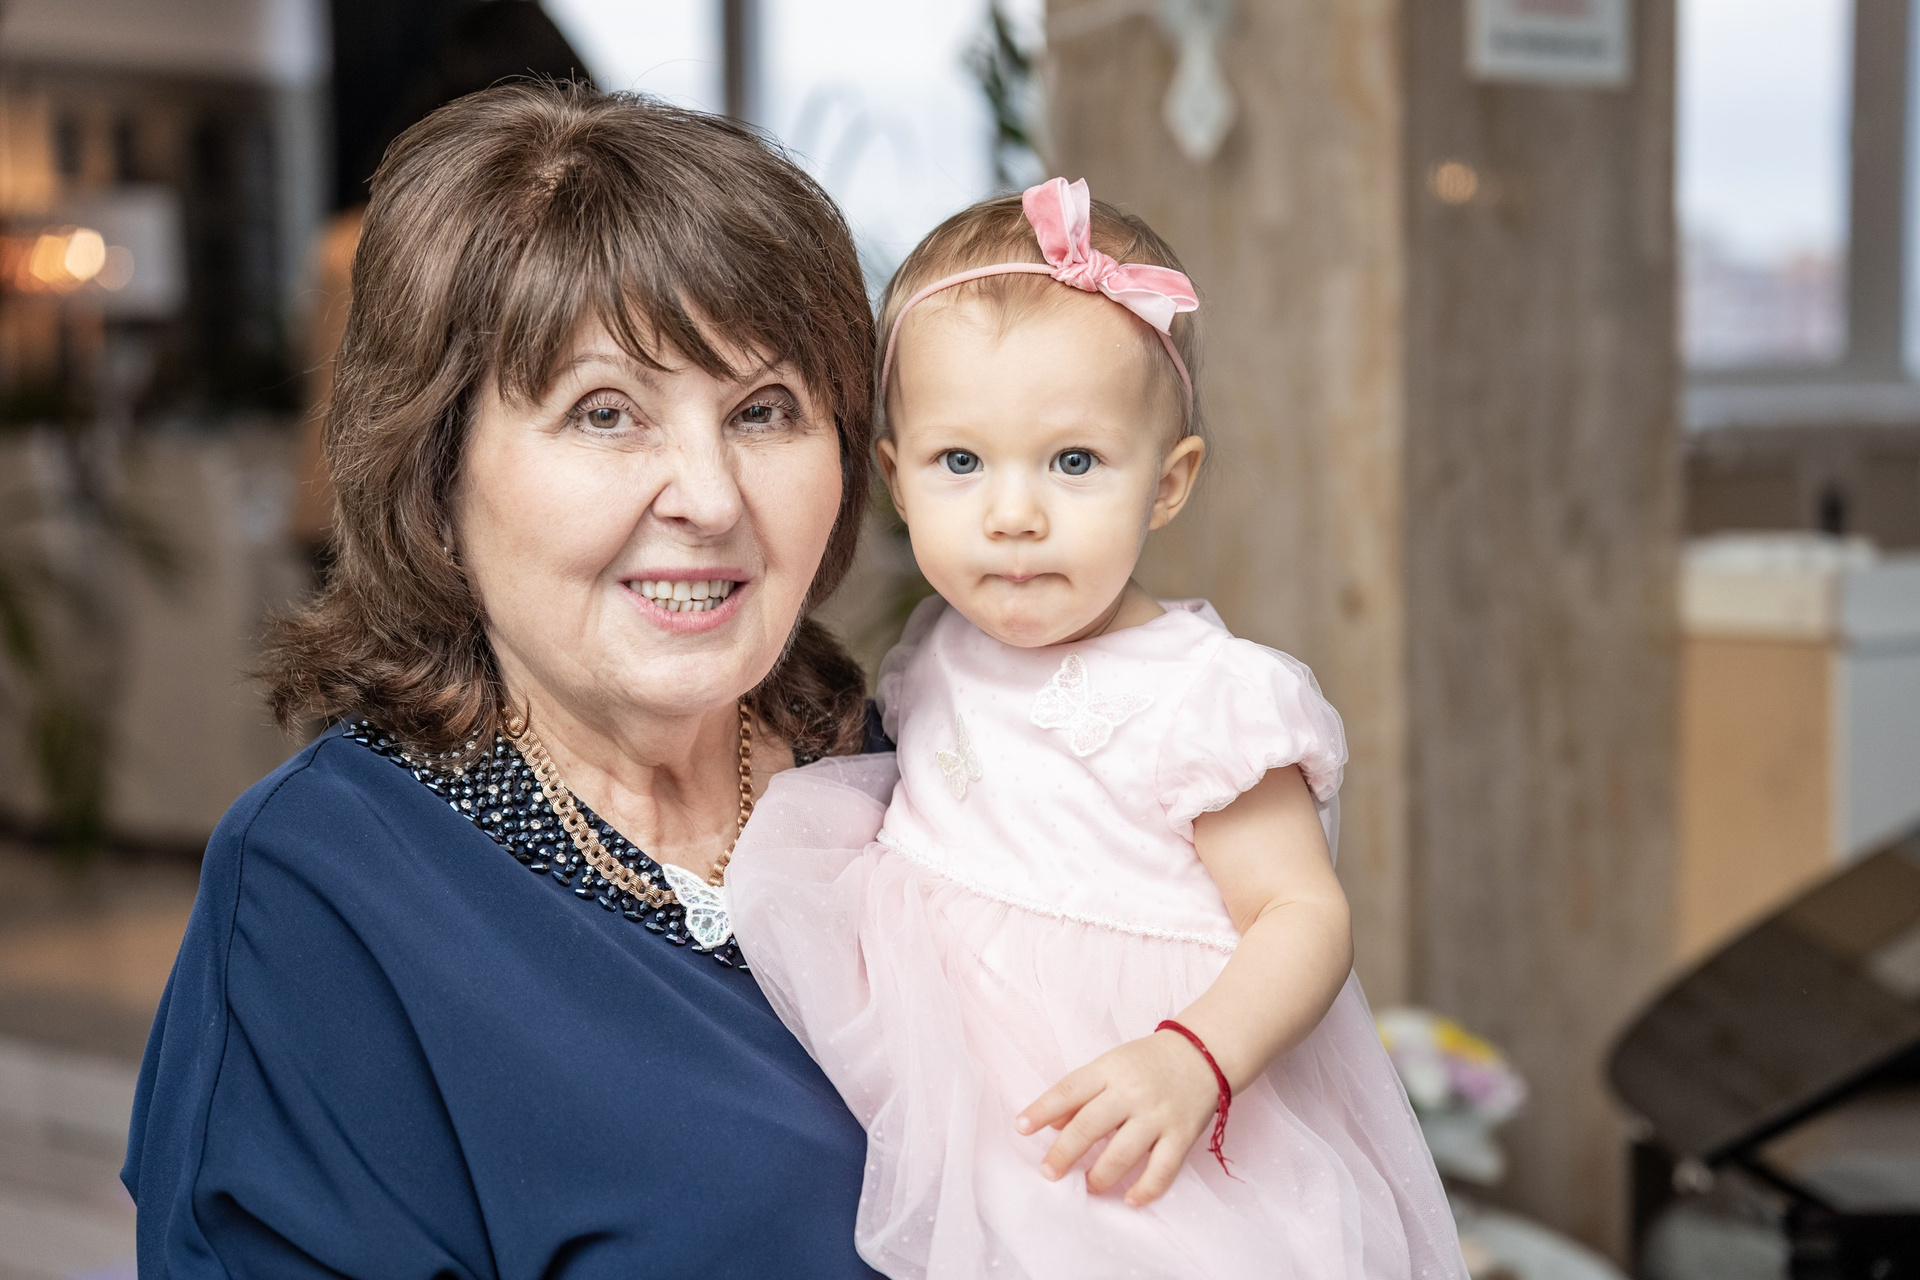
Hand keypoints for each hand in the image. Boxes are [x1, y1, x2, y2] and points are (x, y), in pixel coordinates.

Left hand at [1015, 1029, 1219, 1206]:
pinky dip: (1145, 1189)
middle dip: (1065, 1153)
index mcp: (1110, 1070)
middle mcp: (1132, 1092)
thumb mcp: (1110, 1065)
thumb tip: (1050, 1124)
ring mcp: (1158, 1115)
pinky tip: (1130, 1199)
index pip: (1069, 1090)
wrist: (1202, 1052)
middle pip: (1090, 1126)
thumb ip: (1081, 1092)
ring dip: (1100, 1176)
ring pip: (1123, 1153)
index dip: (1042, 1110)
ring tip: (1088, 1186)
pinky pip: (1162, 1169)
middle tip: (1050, 1172)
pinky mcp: (1182, 1134)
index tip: (1021, 1127)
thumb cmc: (1147, 1062)